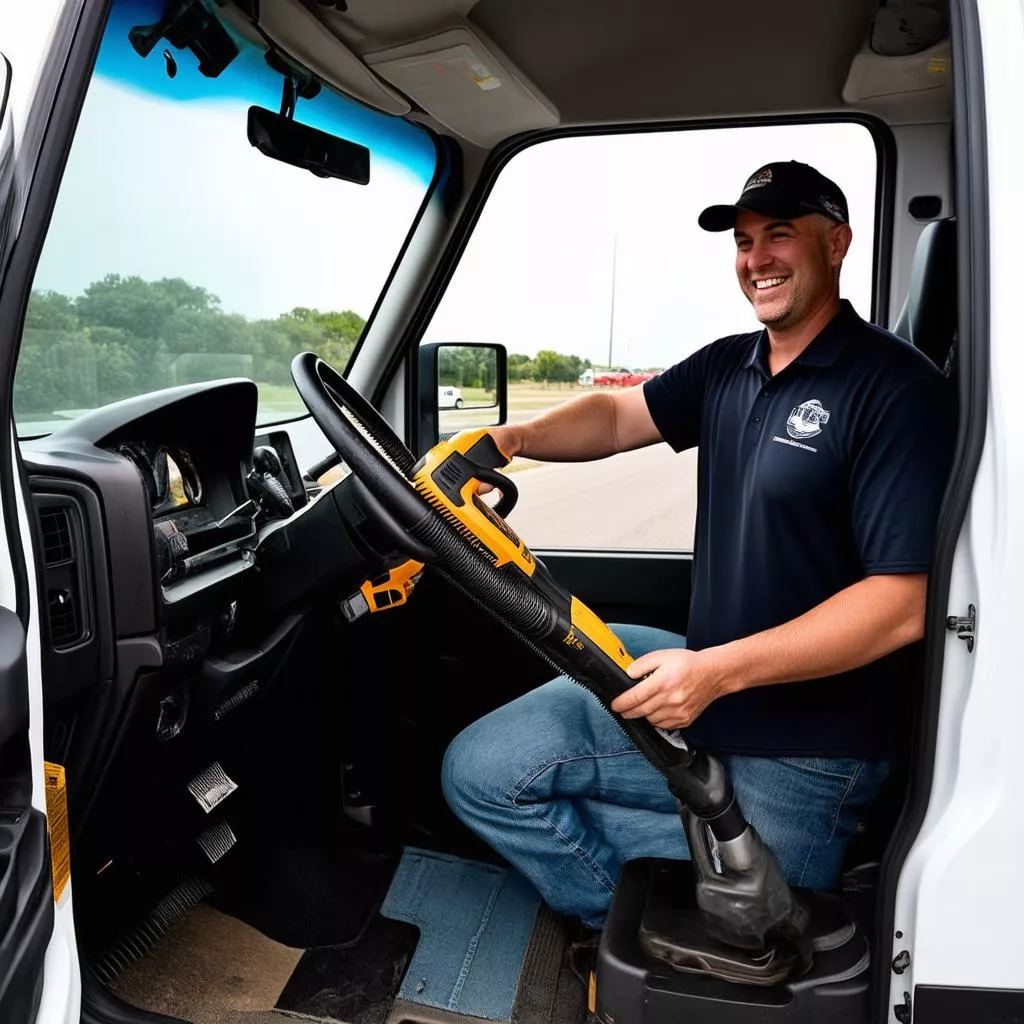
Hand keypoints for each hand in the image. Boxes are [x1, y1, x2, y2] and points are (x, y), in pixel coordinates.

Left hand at [610, 648, 729, 729]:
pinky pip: (663, 725)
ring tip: (642, 705)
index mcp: (663, 682)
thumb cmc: (688, 664)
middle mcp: (670, 699)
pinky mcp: (684, 720)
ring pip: (650, 720)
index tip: (614, 705)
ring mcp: (678, 712)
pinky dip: (655, 720)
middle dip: (627, 711)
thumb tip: (628, 674)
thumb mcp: (662, 656)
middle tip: (622, 708)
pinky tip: (656, 710)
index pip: (635, 697)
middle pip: (640, 711)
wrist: (713, 674)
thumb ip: (642, 664)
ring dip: (642, 715)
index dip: (621, 703)